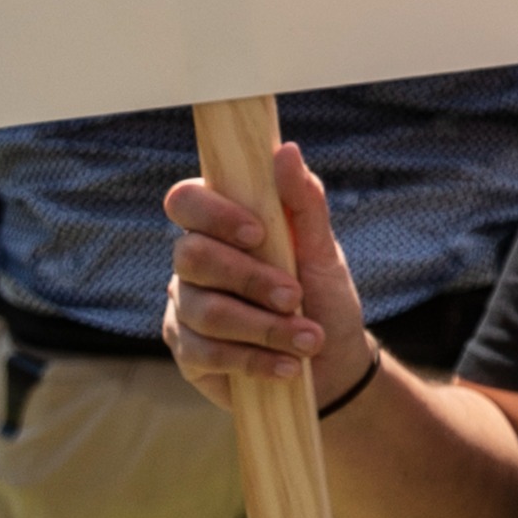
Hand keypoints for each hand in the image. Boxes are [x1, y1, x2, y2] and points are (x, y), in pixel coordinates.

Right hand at [163, 139, 370, 407]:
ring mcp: (185, 309)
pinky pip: (205, 353)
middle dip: (250, 278)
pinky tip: (287, 366)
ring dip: (263, 326)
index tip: (258, 233)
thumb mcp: (323, 250)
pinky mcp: (188, 354)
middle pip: (191, 256)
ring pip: (203, 310)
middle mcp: (193, 264)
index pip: (185, 200)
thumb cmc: (324, 296)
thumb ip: (304, 202)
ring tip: (308, 341)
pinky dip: (253, 360)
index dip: (214, 213)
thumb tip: (285, 150)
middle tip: (295, 296)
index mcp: (220, 226)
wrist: (333, 364)